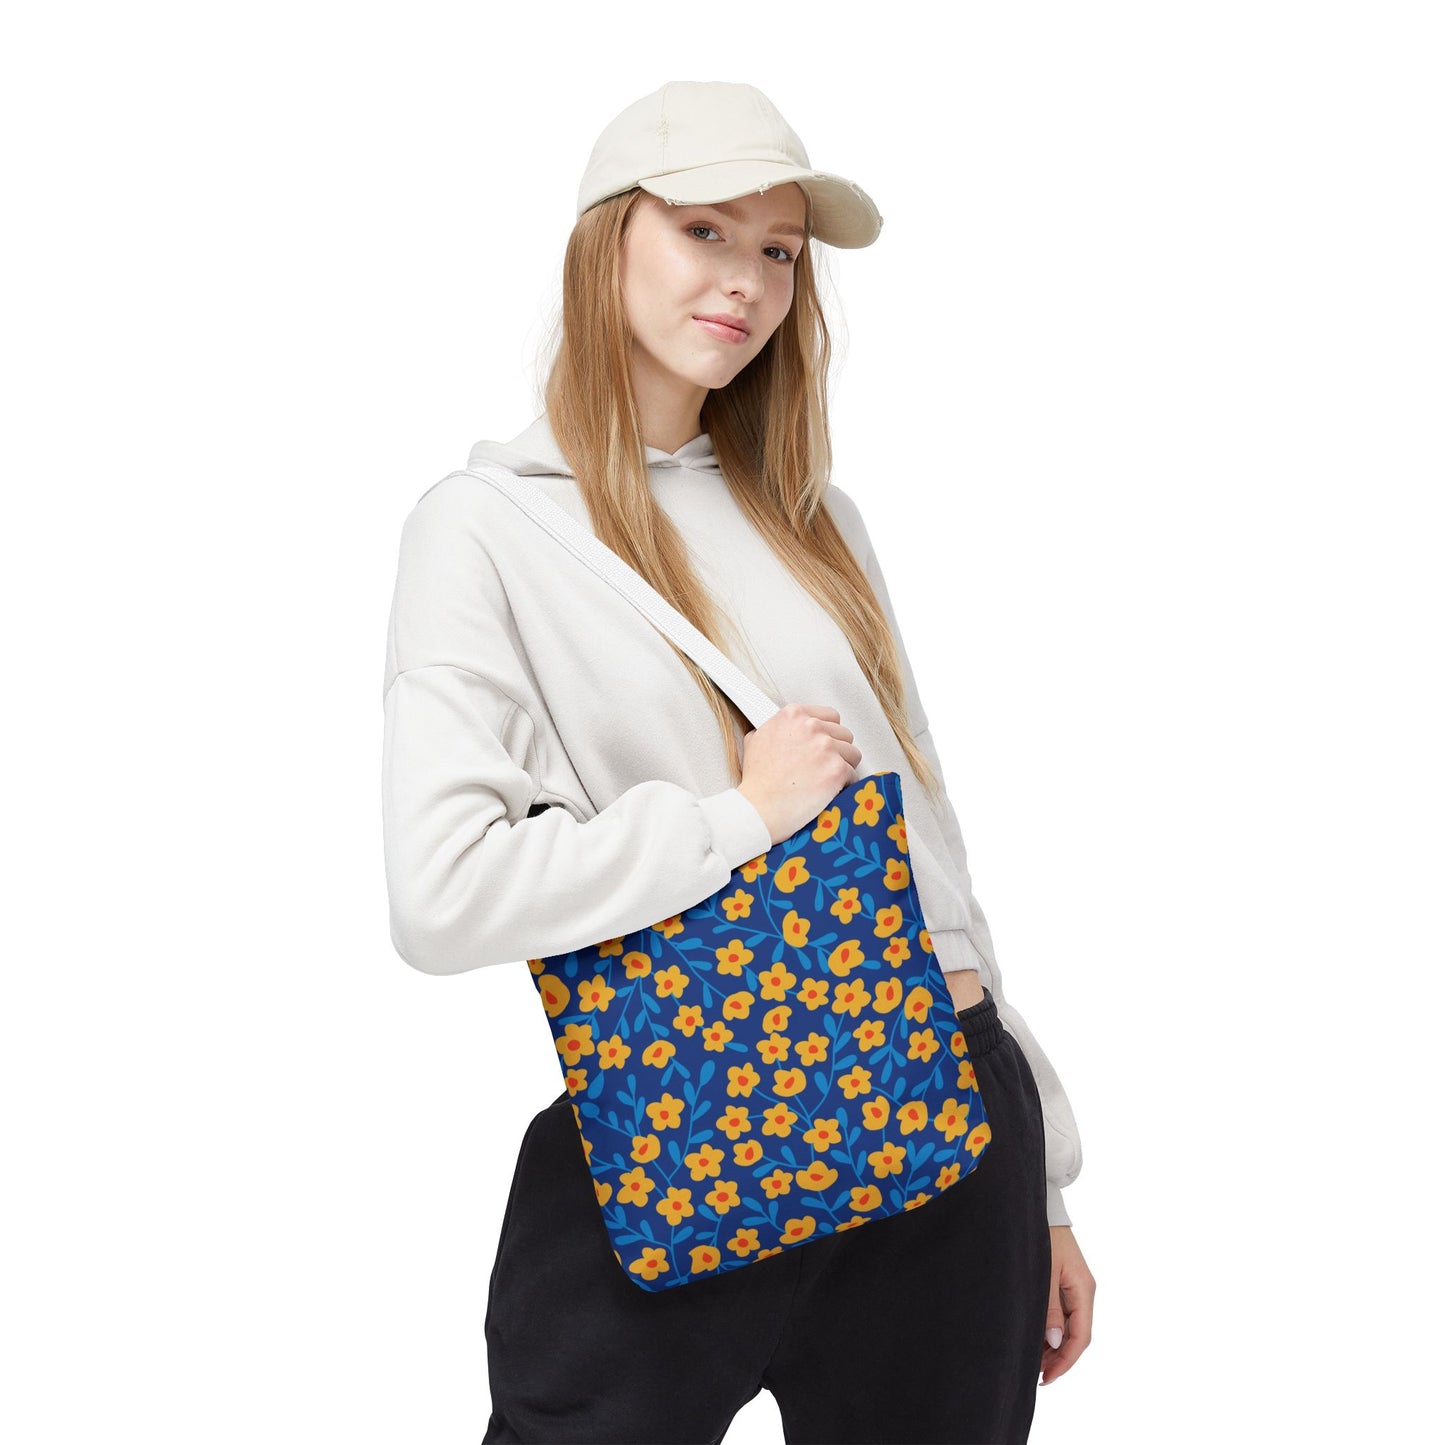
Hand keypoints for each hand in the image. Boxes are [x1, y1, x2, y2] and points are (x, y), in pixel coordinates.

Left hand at [1041, 1225, 1094, 1384]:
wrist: (1041, 1206)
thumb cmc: (1042, 1235)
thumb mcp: (1044, 1272)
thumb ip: (1049, 1307)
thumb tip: (1054, 1341)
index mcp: (1084, 1289)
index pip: (1081, 1336)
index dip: (1065, 1360)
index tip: (1047, 1377)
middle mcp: (1083, 1290)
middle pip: (1076, 1335)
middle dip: (1059, 1357)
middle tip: (1037, 1374)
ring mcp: (1075, 1286)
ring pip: (1069, 1326)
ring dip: (1054, 1345)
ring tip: (1034, 1361)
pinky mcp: (1065, 1281)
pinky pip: (1062, 1313)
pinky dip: (1051, 1329)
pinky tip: (1036, 1337)